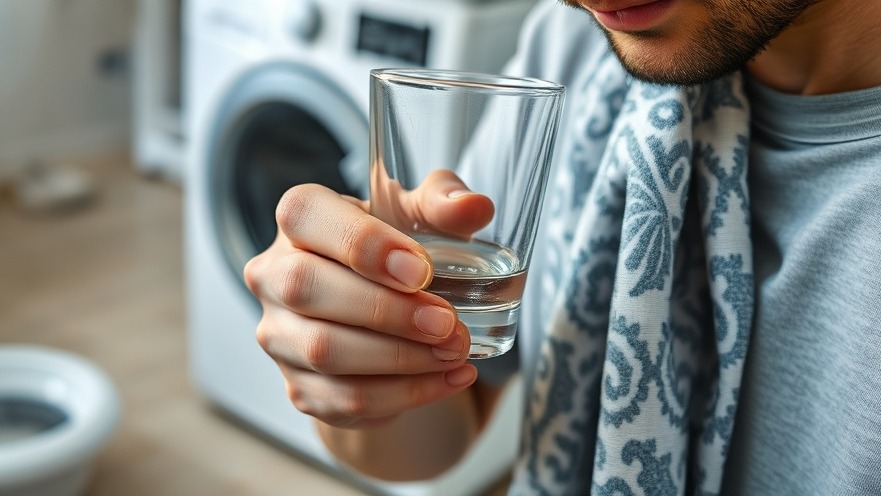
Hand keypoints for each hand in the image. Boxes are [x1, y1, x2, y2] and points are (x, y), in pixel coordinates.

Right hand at [244, 171, 494, 429]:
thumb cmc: (393, 251)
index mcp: (299, 218)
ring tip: (454, 352)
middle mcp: (273, 274)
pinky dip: (404, 394)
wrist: (380, 312)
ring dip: (399, 358)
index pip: (305, 215)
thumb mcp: (419, 217)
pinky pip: (344, 398)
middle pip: (306, 288)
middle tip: (447, 323)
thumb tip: (476, 207)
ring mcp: (279, 335)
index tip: (421, 270)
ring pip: (323, 350)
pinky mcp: (298, 386)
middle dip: (386, 311)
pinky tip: (447, 378)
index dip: (363, 243)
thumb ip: (444, 203)